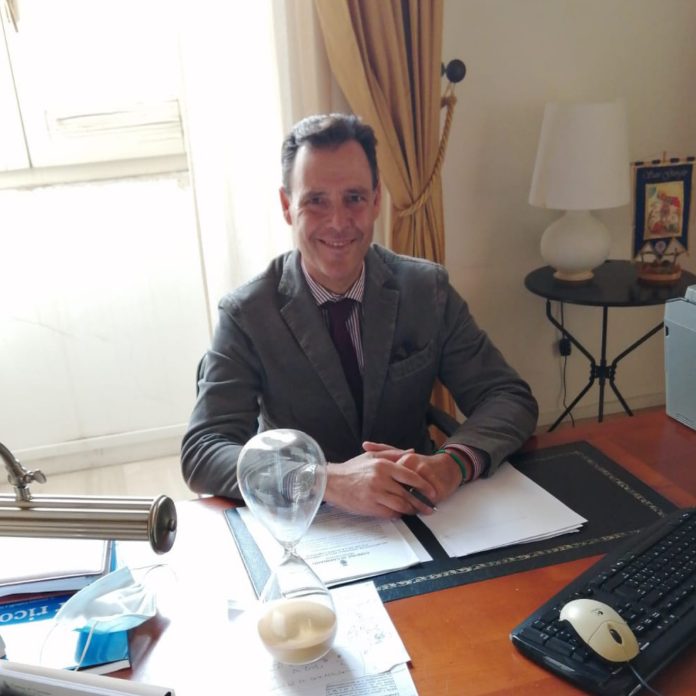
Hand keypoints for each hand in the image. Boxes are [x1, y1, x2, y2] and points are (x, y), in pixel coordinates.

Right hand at [323, 442, 460, 517]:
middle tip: (430, 507)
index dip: (424, 486)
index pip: (411, 476)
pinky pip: (390, 513)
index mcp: (383, 465)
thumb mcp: (372, 456)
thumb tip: (412, 452)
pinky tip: (401, 514)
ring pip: (401, 505)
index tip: (432, 492)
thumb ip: (394, 454)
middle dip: (422, 502)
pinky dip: (398, 514)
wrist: (332, 482)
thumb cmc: (353, 468)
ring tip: (418, 512)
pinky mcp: (370, 506)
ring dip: (411, 510)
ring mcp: (375, 494)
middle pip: (409, 494)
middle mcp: (381, 479)